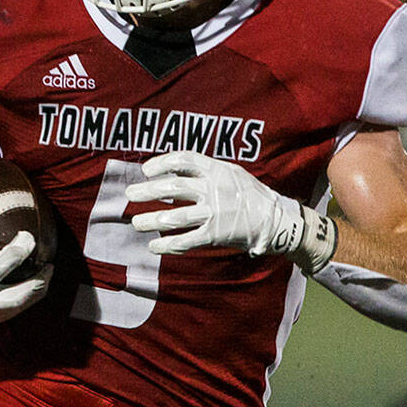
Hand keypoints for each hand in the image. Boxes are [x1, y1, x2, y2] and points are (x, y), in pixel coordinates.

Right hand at [0, 202, 50, 330]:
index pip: (2, 267)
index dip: (19, 250)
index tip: (28, 235)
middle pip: (22, 293)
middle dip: (40, 277)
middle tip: (49, 261)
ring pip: (22, 305)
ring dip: (38, 288)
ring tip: (48, 271)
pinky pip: (14, 310)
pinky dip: (27, 296)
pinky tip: (32, 282)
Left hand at [125, 151, 303, 256]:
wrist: (276, 219)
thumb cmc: (250, 194)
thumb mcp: (231, 172)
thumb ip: (205, 169)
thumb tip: (173, 168)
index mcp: (217, 170)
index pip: (184, 159)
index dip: (161, 163)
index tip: (146, 170)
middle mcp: (214, 189)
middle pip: (174, 187)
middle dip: (148, 191)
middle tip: (129, 194)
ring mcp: (215, 213)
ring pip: (176, 216)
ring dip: (152, 220)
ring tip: (136, 222)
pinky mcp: (216, 235)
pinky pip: (187, 241)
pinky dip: (168, 244)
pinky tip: (154, 246)